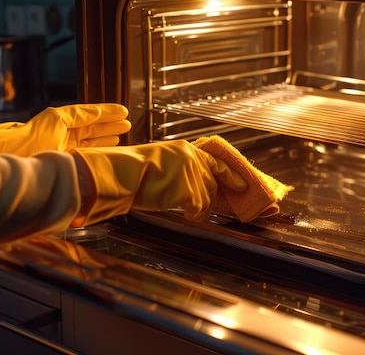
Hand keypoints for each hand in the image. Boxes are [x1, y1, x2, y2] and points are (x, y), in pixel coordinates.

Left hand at [0, 104, 130, 155]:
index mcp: (62, 121)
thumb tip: (97, 111)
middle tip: (127, 122)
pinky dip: (101, 149)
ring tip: (122, 132)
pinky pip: (89, 153)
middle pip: (93, 127)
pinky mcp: (68, 162)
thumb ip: (78, 114)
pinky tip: (110, 147)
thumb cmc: (31, 136)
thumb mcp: (57, 119)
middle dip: (110, 124)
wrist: (14, 158)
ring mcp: (67, 148)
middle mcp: (65, 134)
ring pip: (93, 140)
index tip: (123, 111)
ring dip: (108, 136)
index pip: (89, 114)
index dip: (107, 112)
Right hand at [71, 140, 246, 225]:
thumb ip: (180, 168)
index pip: (216, 162)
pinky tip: (183, 214)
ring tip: (185, 212)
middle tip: (200, 209)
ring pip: (206, 199)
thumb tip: (190, 185)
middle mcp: (192, 159)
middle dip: (209, 199)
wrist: (122, 173)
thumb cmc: (133, 170)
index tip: (242, 185)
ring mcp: (191, 174)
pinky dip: (192, 215)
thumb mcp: (161, 160)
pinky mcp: (187, 190)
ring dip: (198, 210)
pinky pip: (197, 209)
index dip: (231, 175)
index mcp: (185, 149)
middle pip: (212, 184)